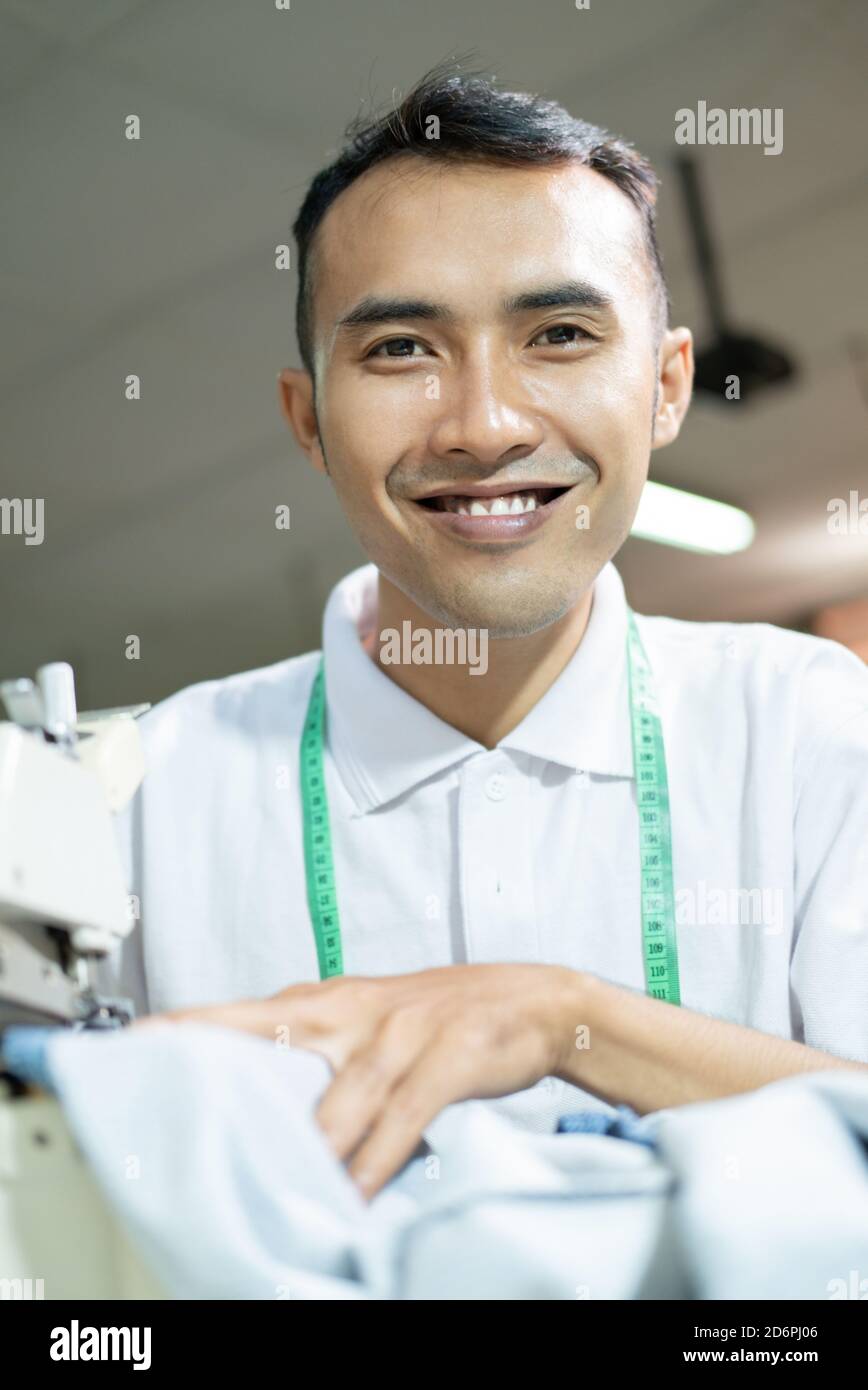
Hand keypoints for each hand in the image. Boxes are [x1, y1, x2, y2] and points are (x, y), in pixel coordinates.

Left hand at [132, 963, 580, 1198]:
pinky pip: (400, 1121)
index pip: (248, 1011)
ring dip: (307, 1147)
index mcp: (333, 1000)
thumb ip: (321, 1046)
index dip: (193, 1021)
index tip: (137, 1037)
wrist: (535, 999)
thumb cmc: (443, 1014)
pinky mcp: (446, 1059)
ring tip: (268, 1182)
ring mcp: (401, 1035)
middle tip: (165, 1082)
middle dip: (220, 1055)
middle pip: (275, 1034)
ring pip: (339, 1099)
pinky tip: (354, 1193)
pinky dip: (375, 1162)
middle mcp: (357, 1012)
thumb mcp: (373, 1017)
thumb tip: (264, 1087)